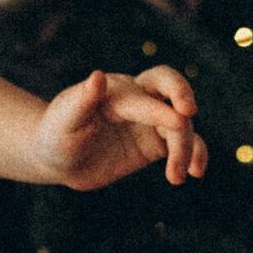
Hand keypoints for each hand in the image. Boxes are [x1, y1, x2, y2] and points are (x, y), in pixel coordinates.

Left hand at [34, 63, 206, 191]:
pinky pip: (183, 143)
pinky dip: (195, 154)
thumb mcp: (64, 121)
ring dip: (186, 147)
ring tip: (177, 176)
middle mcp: (136, 98)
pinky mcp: (155, 142)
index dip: (160, 110)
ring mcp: (149, 120)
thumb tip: (97, 76)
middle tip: (189, 112)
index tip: (179, 122)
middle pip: (167, 83)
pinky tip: (195, 171)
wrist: (59, 159)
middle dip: (181, 93)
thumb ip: (82, 100)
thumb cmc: (57, 135)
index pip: (142, 97)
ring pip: (179, 123)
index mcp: (114, 91)